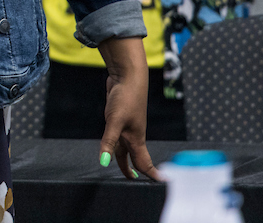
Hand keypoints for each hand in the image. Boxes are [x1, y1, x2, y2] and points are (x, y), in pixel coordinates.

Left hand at [97, 36, 160, 179]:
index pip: (144, 162)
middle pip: (133, 157)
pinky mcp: (118, 117)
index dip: (150, 175)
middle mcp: (133, 134)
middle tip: (134, 181)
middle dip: (134, 169)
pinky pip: (117, 135)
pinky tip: (112, 144)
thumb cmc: (125, 99)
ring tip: (125, 169)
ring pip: (124, 146)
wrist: (127, 77)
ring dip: (124, 158)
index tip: (159, 186)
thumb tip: (104, 162)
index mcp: (136, 139)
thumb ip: (109, 142)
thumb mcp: (114, 122)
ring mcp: (126, 125)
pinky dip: (116, 143)